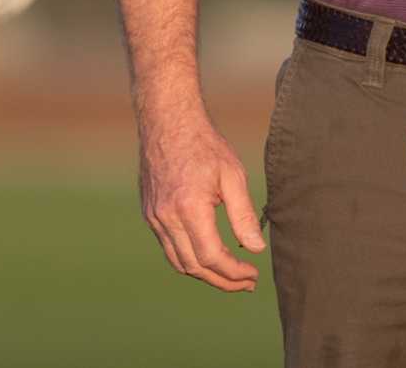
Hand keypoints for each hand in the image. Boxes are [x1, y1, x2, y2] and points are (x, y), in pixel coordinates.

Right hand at [137, 105, 265, 291]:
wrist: (168, 122)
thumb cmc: (204, 144)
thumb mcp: (232, 175)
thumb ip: (243, 215)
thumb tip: (256, 248)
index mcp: (189, 208)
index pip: (212, 257)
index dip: (234, 273)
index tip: (253, 274)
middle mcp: (166, 218)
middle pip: (194, 267)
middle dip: (222, 280)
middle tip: (246, 282)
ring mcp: (153, 217)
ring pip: (178, 262)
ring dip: (204, 274)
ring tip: (229, 275)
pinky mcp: (149, 214)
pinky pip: (168, 247)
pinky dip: (189, 258)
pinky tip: (208, 254)